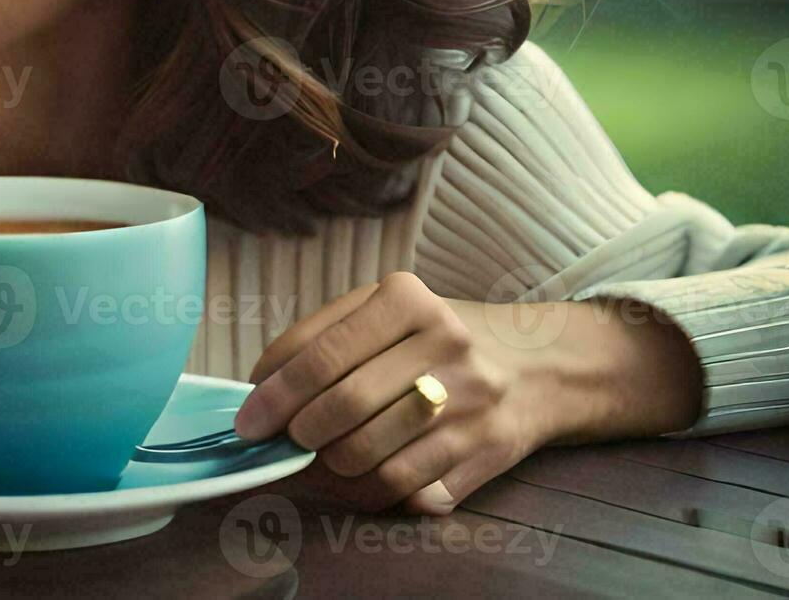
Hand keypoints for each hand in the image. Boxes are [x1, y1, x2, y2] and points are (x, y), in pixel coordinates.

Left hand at [233, 271, 558, 514]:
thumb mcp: (384, 310)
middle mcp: (444, 344)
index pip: (322, 355)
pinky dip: (370, 491)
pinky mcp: (487, 451)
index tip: (247, 421)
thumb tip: (258, 389)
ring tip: (323, 455)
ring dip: (331, 467)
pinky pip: (407, 488)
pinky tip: (362, 476)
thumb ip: (320, 337)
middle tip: (286, 439)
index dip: (274, 396)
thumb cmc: (437, 336)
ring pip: (370, 456)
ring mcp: (470, 401)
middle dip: (298, 433)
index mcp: (408, 299)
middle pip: (342, 409)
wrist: (541, 363)